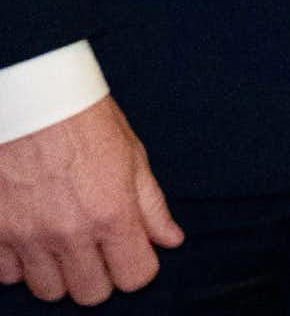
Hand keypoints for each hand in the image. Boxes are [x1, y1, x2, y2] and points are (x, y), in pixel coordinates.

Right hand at [0, 98, 181, 304]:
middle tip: (99, 248)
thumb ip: (151, 205)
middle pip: (91, 293)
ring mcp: (28, 237)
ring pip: (48, 290)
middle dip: (101, 275)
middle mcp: (70, 233)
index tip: (133, 251)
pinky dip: (21, 264)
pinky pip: (8, 276)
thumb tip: (170, 239)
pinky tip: (33, 238)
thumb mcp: (132, 155)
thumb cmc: (84, 119)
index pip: (136, 276)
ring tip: (65, 242)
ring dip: (60, 272)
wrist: (32, 100)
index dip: (139, 266)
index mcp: (112, 213)